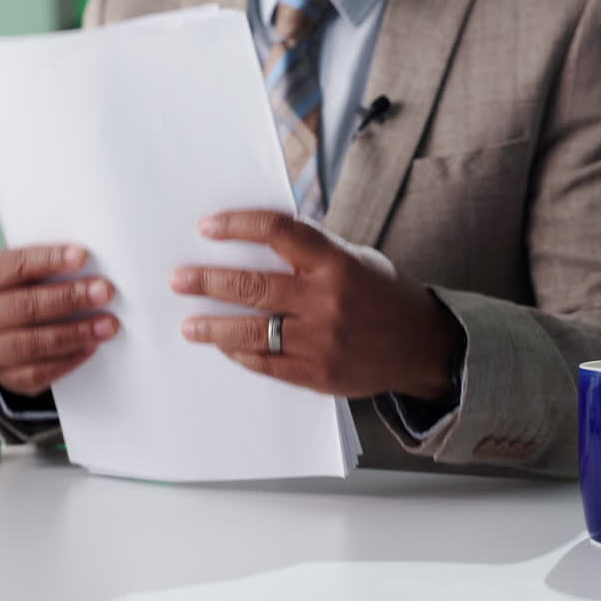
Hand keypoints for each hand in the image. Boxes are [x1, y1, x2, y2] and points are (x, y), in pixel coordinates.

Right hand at [0, 245, 118, 396]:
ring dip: (75, 332)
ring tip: (107, 324)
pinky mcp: (8, 377)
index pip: (13, 266)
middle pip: (25, 306)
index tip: (82, 256)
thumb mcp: (28, 276)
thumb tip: (92, 265)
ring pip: (33, 343)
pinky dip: (69, 359)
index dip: (48, 259)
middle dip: (69, 298)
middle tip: (104, 292)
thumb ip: (51, 269)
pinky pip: (40, 372)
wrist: (7, 337)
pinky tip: (91, 347)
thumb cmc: (25, 295)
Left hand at [171, 211, 463, 399]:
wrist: (422, 348)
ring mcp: (321, 341)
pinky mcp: (317, 375)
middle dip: (208, 282)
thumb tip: (253, 242)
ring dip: (213, 327)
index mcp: (337, 263)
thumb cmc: (384, 296)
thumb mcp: (356, 260)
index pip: (278, 232)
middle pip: (253, 286)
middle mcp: (327, 301)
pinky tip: (223, 347)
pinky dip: (241, 354)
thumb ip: (311, 254)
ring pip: (252, 332)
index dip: (238, 225)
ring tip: (188, 324)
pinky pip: (267, 363)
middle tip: (179, 279)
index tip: (207, 227)